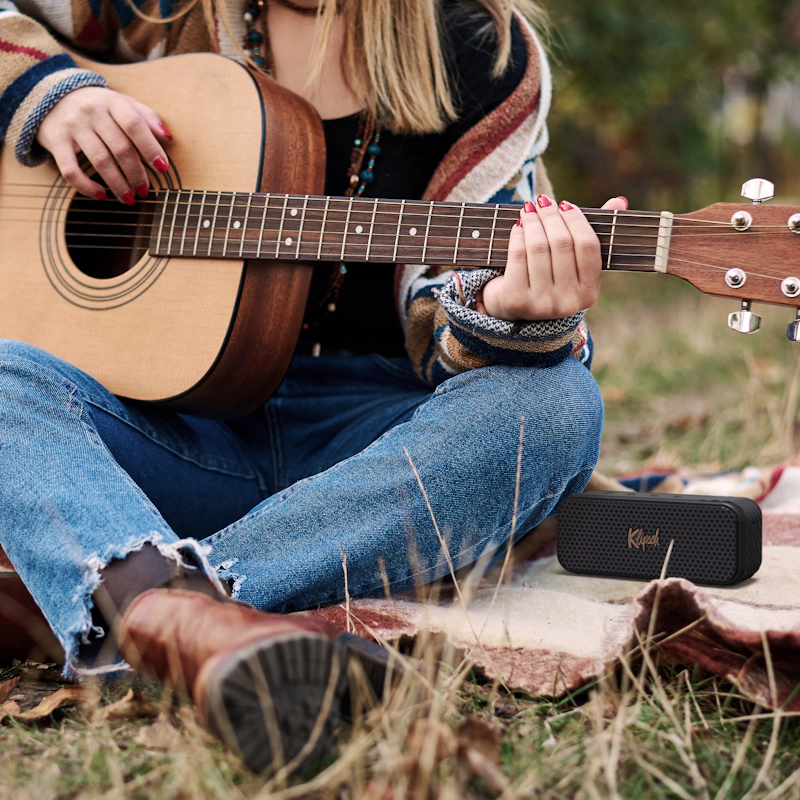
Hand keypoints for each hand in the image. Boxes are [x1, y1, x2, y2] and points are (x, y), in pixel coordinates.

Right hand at [36, 86, 172, 204]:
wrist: (52, 96)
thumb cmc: (99, 106)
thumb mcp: (122, 103)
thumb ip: (147, 117)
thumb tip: (168, 138)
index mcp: (112, 101)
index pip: (134, 125)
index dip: (150, 148)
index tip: (163, 168)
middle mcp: (91, 112)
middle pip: (120, 147)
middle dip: (136, 173)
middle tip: (145, 190)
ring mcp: (72, 127)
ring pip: (100, 161)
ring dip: (118, 184)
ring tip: (130, 199)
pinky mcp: (55, 142)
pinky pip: (70, 170)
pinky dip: (86, 186)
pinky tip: (101, 195)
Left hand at [482, 195, 628, 321]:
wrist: (515, 311)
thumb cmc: (550, 279)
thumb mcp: (573, 264)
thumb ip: (593, 235)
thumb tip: (620, 200)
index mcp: (589, 292)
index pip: (587, 246)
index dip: (576, 220)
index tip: (565, 204)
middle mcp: (568, 302)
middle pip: (561, 243)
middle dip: (551, 216)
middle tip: (542, 201)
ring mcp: (541, 303)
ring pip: (538, 247)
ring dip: (532, 221)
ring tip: (528, 208)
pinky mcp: (516, 300)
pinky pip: (518, 256)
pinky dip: (517, 235)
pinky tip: (518, 226)